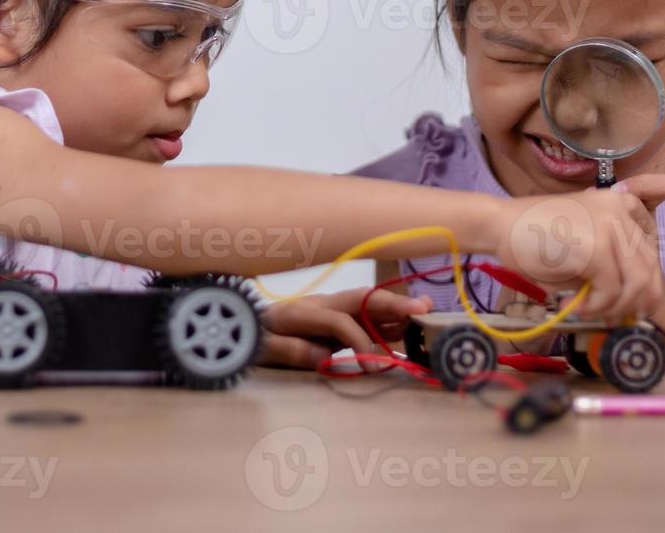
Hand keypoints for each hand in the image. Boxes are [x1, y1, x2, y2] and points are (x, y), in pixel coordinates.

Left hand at [258, 288, 432, 368]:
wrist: (238, 327)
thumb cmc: (250, 339)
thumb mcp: (260, 348)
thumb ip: (290, 350)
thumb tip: (324, 356)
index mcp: (300, 312)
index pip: (339, 321)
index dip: (359, 341)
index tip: (371, 365)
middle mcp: (318, 304)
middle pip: (360, 299)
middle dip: (392, 304)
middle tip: (423, 309)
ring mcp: (327, 309)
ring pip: (367, 305)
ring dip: (395, 309)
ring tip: (425, 311)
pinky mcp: (333, 319)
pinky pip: (364, 316)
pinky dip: (386, 320)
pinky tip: (407, 326)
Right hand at [498, 175, 664, 321]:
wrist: (498, 225)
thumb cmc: (535, 236)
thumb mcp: (583, 238)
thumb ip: (612, 259)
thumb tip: (637, 303)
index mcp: (620, 204)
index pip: (652, 251)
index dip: (646, 282)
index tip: (629, 300)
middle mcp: (621, 210)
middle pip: (651, 270)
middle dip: (635, 302)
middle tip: (614, 318)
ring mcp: (610, 227)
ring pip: (638, 284)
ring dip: (616, 308)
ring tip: (592, 313)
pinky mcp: (596, 248)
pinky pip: (611, 292)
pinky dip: (595, 308)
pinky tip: (575, 306)